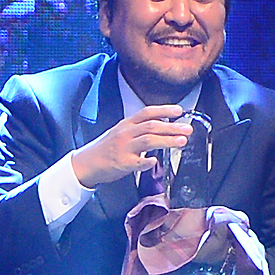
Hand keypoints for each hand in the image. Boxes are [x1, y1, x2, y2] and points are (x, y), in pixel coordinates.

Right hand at [72, 105, 191, 186]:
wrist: (86, 163)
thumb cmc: (106, 149)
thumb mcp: (120, 132)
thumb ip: (139, 129)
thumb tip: (162, 127)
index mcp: (126, 124)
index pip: (147, 112)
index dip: (164, 110)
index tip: (179, 111)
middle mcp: (125, 133)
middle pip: (152, 126)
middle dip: (172, 127)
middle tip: (188, 129)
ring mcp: (123, 148)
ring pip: (148, 141)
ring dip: (167, 141)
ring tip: (182, 141)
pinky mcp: (122, 163)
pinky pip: (137, 162)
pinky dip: (147, 161)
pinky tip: (156, 161)